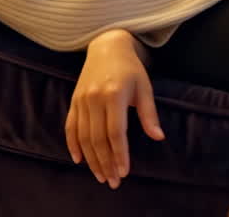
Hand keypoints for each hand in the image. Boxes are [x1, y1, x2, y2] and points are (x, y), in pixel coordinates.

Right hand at [66, 29, 164, 189]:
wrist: (107, 46)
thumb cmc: (130, 68)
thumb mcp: (144, 87)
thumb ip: (149, 114)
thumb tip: (158, 137)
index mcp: (114, 94)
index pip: (116, 132)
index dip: (119, 154)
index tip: (124, 172)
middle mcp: (95, 98)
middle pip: (97, 139)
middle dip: (105, 163)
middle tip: (113, 181)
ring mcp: (81, 100)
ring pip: (83, 137)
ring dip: (91, 159)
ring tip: (100, 176)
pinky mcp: (73, 101)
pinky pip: (70, 127)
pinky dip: (73, 145)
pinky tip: (80, 160)